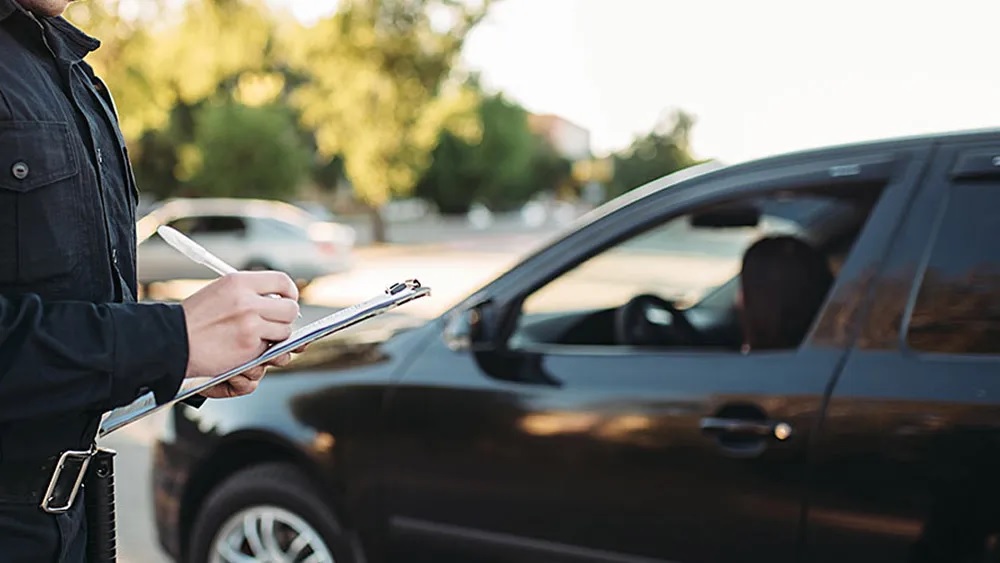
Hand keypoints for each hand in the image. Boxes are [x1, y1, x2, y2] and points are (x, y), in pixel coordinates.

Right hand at [181, 271, 298, 397]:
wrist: (170, 343)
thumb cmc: (193, 320)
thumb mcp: (220, 292)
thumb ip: (249, 293)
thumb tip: (280, 301)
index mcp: (238, 282)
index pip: (282, 281)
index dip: (290, 292)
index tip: (288, 300)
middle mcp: (247, 300)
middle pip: (290, 308)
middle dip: (285, 318)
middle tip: (274, 323)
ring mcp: (250, 324)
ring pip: (285, 331)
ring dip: (275, 337)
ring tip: (255, 337)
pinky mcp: (249, 347)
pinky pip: (270, 350)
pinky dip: (262, 352)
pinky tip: (244, 348)